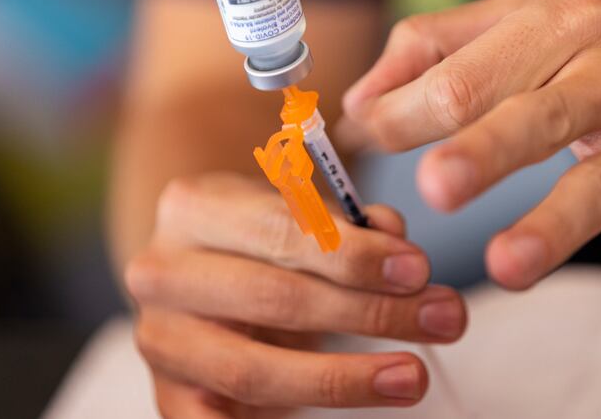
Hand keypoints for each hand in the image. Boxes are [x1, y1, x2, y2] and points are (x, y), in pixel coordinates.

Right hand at [126, 173, 465, 416]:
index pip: (281, 230)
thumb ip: (348, 222)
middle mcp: (161, 270)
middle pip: (274, 299)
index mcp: (193, 206)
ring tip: (411, 376)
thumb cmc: (263, 235)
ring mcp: (158, 338)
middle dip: (367, 312)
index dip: (353, 255)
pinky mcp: (168, 394)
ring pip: (253, 371)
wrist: (200, 267)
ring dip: (343, 379)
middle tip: (442, 318)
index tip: (418, 270)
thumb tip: (398, 243)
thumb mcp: (300, 210)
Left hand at [344, 0, 600, 385]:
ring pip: (594, 189)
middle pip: (532, 120)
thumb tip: (360, 101)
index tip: (363, 142)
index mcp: (557, 26)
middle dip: (479, 155)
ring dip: (551, 231)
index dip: (404, 116)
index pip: (465, 77)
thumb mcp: (533, 11)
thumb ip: (437, 45)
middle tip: (432, 188)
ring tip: (505, 267)